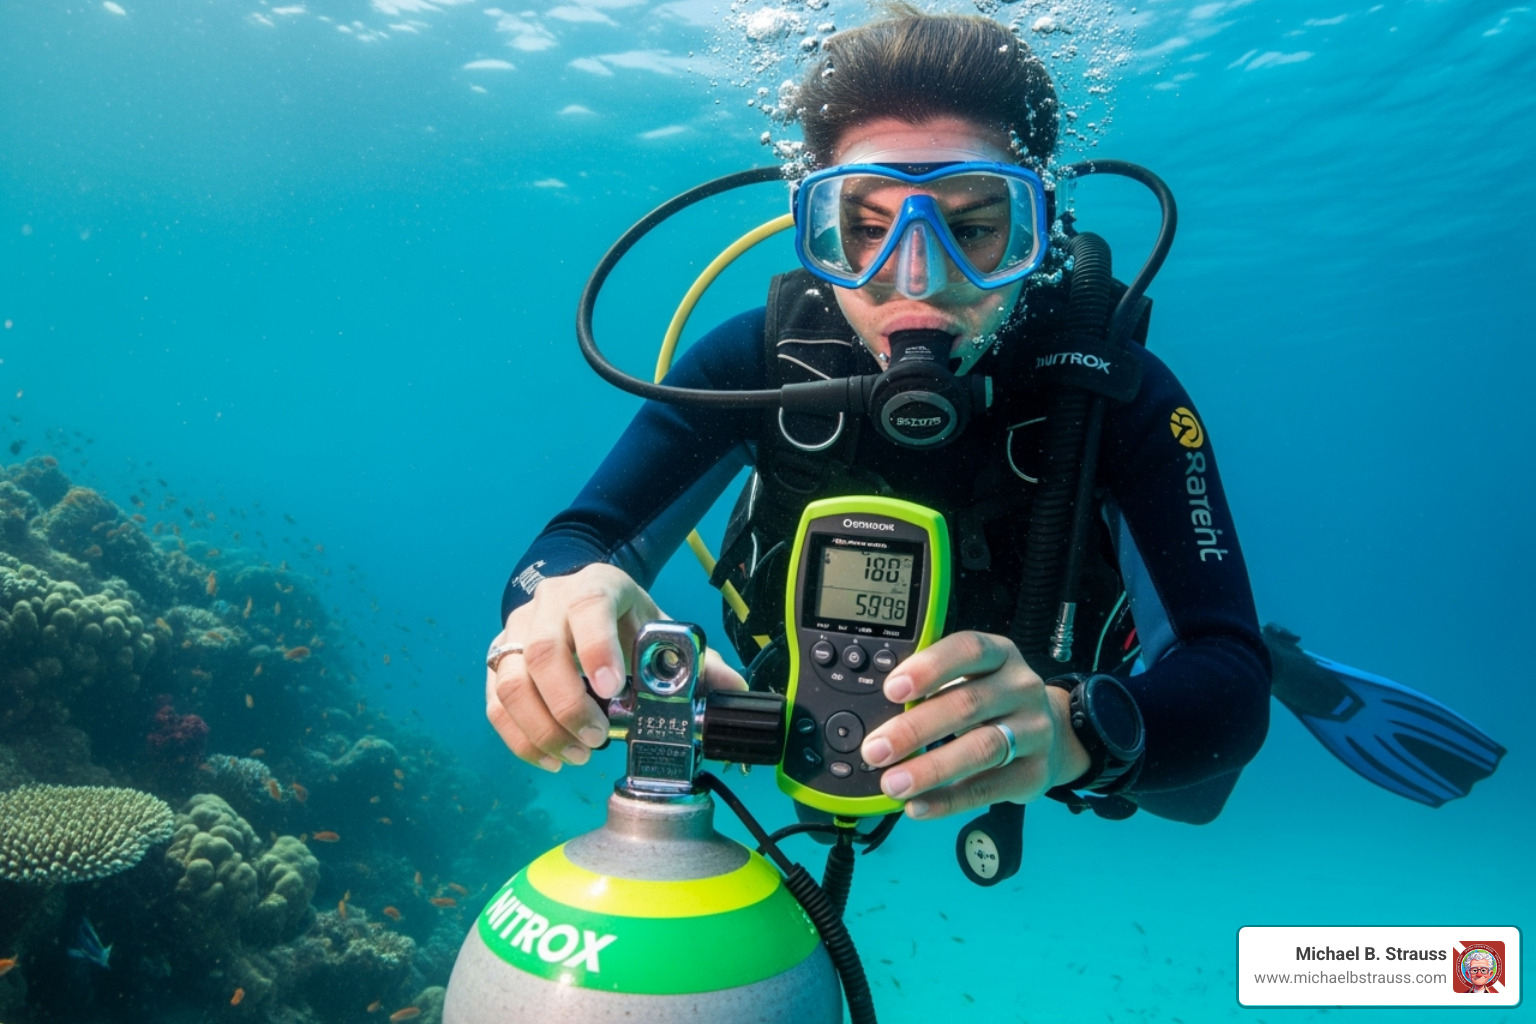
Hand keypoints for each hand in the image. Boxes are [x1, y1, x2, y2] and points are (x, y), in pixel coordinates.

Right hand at [485, 563, 745, 770]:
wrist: (581, 600)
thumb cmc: (625, 621)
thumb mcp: (659, 627)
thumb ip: (697, 660)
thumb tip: (734, 687)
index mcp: (596, 587)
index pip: (588, 607)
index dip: (597, 647)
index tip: (612, 689)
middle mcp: (549, 604)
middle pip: (542, 652)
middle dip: (568, 704)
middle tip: (597, 739)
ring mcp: (517, 631)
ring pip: (512, 682)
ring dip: (543, 728)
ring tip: (577, 754)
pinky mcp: (500, 663)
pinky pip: (496, 704)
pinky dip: (521, 738)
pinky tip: (551, 758)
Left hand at [857, 631, 1089, 817]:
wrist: (1052, 735)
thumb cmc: (993, 702)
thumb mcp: (970, 678)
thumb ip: (931, 687)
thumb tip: (876, 715)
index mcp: (1000, 654)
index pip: (968, 650)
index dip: (928, 668)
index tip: (892, 689)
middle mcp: (1021, 688)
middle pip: (967, 704)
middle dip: (914, 729)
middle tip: (876, 749)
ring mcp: (1034, 730)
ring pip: (981, 749)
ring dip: (930, 769)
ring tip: (894, 783)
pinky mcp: (1035, 772)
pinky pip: (988, 789)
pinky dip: (948, 800)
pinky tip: (918, 806)